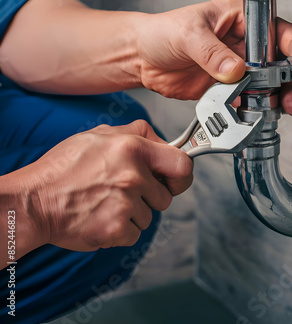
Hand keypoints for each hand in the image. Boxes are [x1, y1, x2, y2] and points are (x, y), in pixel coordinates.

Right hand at [11, 120, 192, 252]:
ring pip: (150, 216)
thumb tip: (162, 141)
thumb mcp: (100, 135)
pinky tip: (102, 216)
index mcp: (133, 148)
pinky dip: (122, 230)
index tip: (177, 179)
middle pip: (166, 196)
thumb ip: (135, 133)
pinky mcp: (116, 230)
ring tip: (106, 201)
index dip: (182, 174)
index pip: (182, 164)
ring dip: (133, 212)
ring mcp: (126, 205)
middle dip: (150, 195)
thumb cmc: (64, 167)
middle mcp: (134, 176)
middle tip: (124, 190)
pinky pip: (135, 233)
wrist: (33, 201)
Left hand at [137, 0, 291, 115]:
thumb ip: (211, 52)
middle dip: (291, 78)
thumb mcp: (187, 33)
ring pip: (267, 83)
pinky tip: (258, 114)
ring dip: (278, 96)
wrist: (140, 58)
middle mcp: (243, 43)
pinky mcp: (226, 88)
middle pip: (278, 60)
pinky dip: (255, 108)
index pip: (275, 28)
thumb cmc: (161, 31)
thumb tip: (236, 69)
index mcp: (239, 18)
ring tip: (284, 107)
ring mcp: (236, 67)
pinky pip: (247, 99)